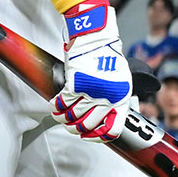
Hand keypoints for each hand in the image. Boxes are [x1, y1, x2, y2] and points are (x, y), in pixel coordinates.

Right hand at [52, 0, 131, 140]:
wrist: (96, 38)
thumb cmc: (108, 56)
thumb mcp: (122, 81)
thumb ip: (115, 99)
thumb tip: (107, 117)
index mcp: (121, 98)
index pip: (112, 130)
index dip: (97, 137)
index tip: (88, 135)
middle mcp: (107, 98)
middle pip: (87, 126)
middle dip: (75, 128)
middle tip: (70, 124)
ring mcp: (91, 92)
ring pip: (72, 117)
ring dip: (63, 118)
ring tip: (60, 114)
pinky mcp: (76, 85)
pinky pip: (62, 104)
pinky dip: (56, 106)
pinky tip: (55, 104)